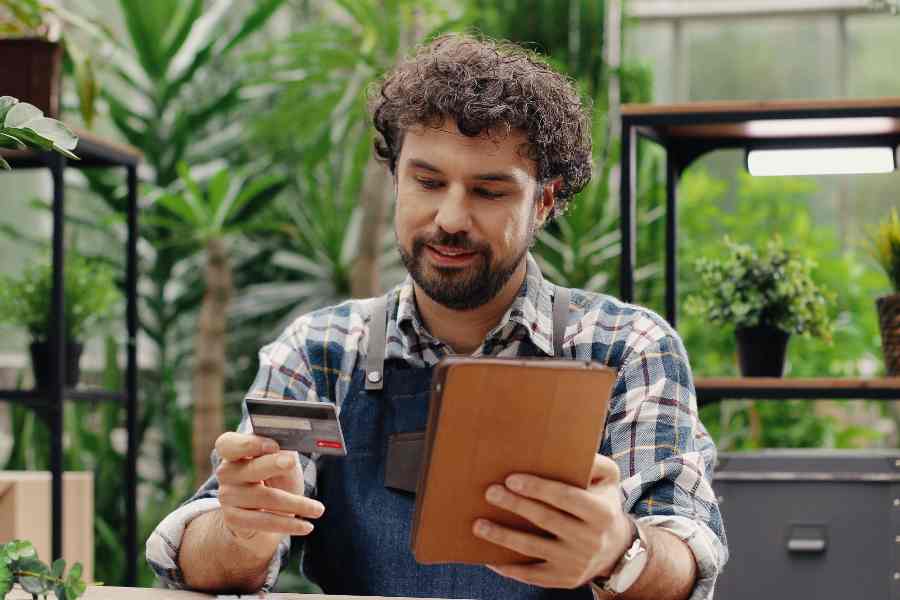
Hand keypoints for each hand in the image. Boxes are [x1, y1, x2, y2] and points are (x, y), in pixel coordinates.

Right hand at [214, 432, 324, 557]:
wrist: (266, 514)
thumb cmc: (276, 479)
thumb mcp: (283, 463)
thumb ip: (283, 455)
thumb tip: (289, 455)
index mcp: (235, 451)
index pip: (228, 444)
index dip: (248, 443)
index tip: (273, 445)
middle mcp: (227, 472)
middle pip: (249, 468)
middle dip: (273, 464)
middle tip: (291, 462)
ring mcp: (227, 496)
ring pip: (264, 497)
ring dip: (296, 504)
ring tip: (318, 509)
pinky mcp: (233, 519)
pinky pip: (264, 521)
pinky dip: (288, 524)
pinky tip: (305, 526)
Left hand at [474, 453, 633, 588]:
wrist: (616, 549)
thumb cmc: (602, 503)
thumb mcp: (608, 480)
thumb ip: (595, 462)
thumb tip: (568, 448)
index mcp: (601, 513)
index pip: (566, 498)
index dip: (538, 488)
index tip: (511, 479)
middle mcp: (590, 540)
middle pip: (545, 520)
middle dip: (515, 505)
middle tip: (490, 493)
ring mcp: (576, 563)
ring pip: (532, 548)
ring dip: (503, 537)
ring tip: (479, 524)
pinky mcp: (564, 580)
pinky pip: (531, 575)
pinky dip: (508, 567)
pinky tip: (489, 557)